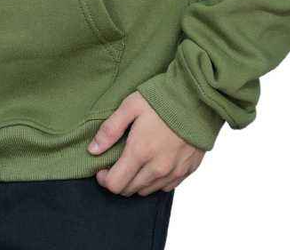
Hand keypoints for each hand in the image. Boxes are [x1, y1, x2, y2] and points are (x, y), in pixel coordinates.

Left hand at [88, 91, 204, 195]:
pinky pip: (166, 187)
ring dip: (136, 182)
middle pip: (130, 190)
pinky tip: (153, 164)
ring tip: (134, 163)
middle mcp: (158, 168)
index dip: (104, 179)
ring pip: (147, 191)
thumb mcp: (130, 106)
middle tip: (116, 164)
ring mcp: (174, 171)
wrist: (197, 98)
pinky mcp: (187, 170)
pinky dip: (155, 181)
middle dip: (118, 180)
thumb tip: (93, 150)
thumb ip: (110, 129)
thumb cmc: (162, 98)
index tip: (101, 169)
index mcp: (140, 152)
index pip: (115, 184)